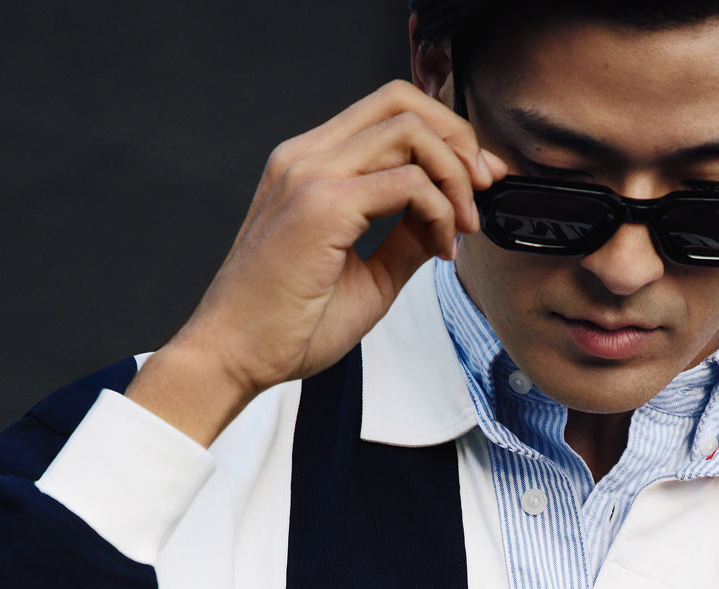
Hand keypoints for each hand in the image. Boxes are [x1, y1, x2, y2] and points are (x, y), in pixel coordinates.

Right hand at [127, 79, 506, 444]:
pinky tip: (440, 248)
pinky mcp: (321, 206)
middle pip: (403, 102)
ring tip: (462, 227)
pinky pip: (406, 183)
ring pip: (409, 130)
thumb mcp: (367, 277)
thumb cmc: (286, 325)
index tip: (478, 182)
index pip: (389, 113)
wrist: (235, 356)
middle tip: (483, 191)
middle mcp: (307, 157)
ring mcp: (310, 175)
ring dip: (454, 175)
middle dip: (459, 141)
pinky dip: (439, 211)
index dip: (446, 138)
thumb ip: (405, 239)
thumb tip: (448, 220)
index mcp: (310, 165)